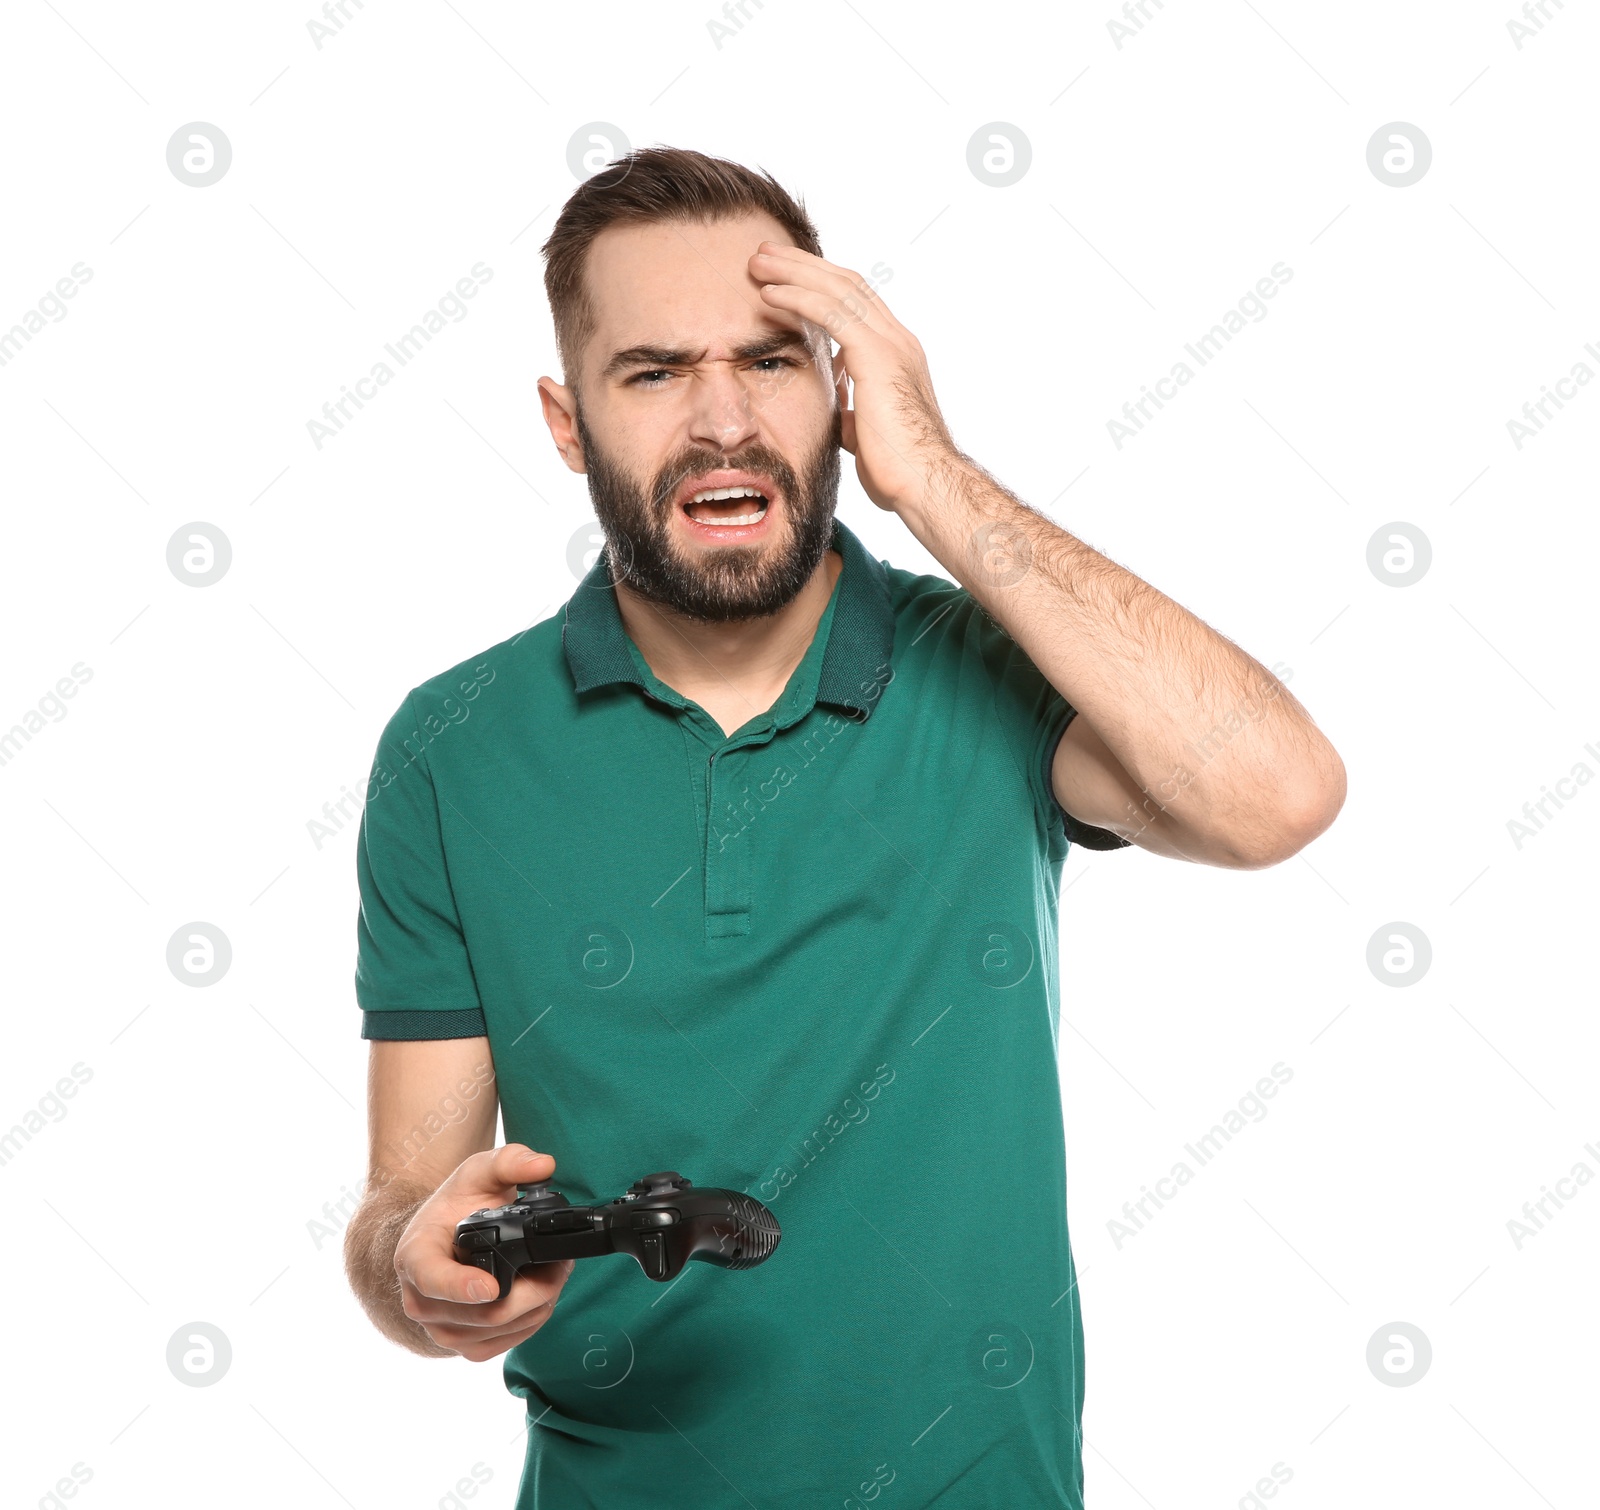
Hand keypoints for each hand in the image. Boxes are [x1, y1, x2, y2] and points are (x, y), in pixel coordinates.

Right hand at [394, 1143, 573, 1361]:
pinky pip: (504, 1344)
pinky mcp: (463, 1345)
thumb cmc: (458, 1204)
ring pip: (500, 1330)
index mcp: (415, 1256)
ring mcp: (441, 1329)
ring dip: (538, 1304)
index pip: (432, 1280)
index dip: (460, 1287)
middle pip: (483, 1312)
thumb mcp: (479, 1171)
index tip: (491, 1286)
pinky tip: (540, 1295)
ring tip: (554, 1272)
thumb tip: (544, 1164)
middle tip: (561, 1263)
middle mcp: (420, 1301)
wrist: (444, 1236)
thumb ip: (510, 1161)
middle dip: (534, 1288)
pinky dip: (532, 1321)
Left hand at [749, 242, 958, 514]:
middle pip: (846, 284)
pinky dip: (798, 299)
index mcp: (897, 355)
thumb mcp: (865, 431)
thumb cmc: (898, 470)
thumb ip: (851, 409)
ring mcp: (891, 344)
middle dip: (803, 266)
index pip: (856, 304)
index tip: (785, 278)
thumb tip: (837, 407)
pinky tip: (769, 294)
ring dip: (794, 272)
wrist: (924, 484)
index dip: (820, 285)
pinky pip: (831, 314)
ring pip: (838, 289)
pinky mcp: (877, 356)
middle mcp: (898, 340)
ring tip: (759, 262)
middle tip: (765, 254)